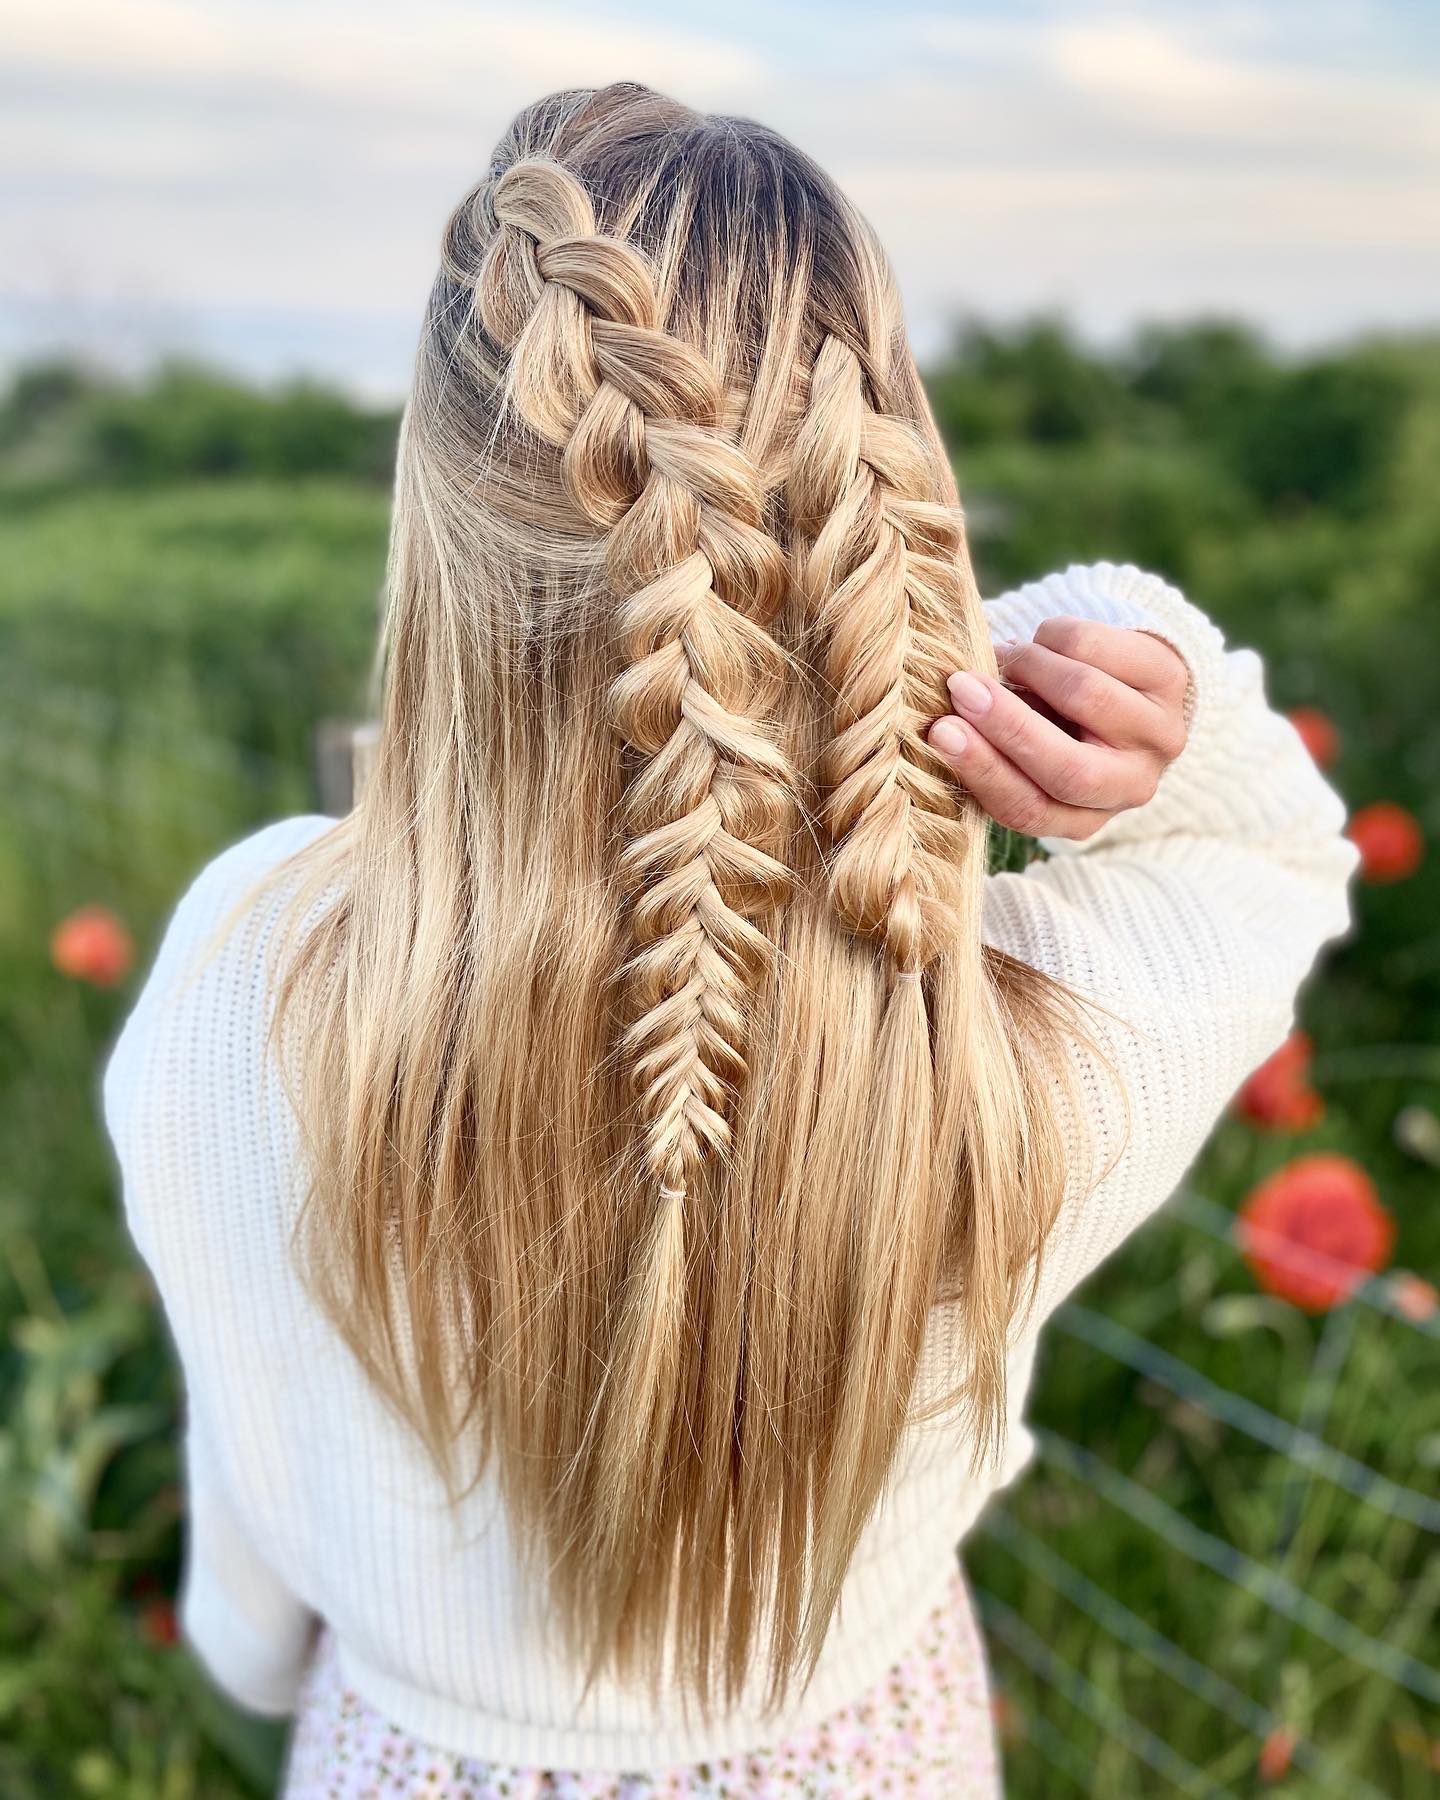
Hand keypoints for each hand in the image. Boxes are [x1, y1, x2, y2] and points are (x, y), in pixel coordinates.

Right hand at [926, 616, 1190, 840]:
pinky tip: (1046, 643)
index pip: (1029, 809)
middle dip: (1007, 723)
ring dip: (1028, 666)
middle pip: (1068, 769)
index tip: (941, 731)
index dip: (983, 770)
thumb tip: (948, 721)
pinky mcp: (1172, 680)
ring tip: (1006, 657)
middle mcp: (1129, 787)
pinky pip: (1099, 648)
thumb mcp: (1028, 754)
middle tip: (961, 686)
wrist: (1132, 689)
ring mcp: (1160, 736)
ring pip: (1084, 696)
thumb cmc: (1055, 725)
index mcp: (1081, 819)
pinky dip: (1054, 637)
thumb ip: (991, 748)